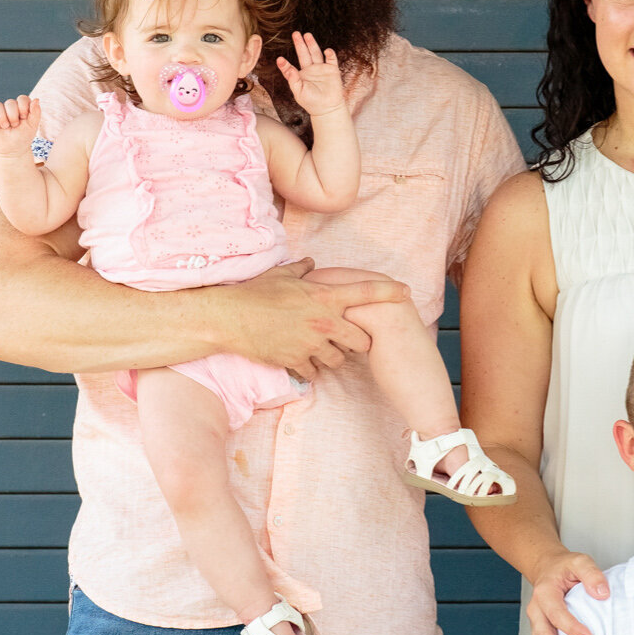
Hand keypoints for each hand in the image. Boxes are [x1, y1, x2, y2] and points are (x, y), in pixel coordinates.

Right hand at [0, 96, 46, 158]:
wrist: (13, 149)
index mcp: (21, 107)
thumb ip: (36, 112)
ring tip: (6, 127)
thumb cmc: (24, 136)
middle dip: (14, 115)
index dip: (23, 107)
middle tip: (15, 126)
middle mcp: (9, 108)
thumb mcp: (32, 125)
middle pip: (10, 102)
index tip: (24, 118)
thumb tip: (36, 99)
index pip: (22, 98)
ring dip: (3, 117)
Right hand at [223, 258, 410, 376]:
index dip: (390, 293)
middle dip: (358, 341)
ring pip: (339, 359)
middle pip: (362, 340)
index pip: (367, 292)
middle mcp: (324, 321)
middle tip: (347, 339)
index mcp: (324, 296)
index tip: (407, 293)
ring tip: (318, 349)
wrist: (226, 318)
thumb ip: (303, 270)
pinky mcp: (296, 360)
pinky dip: (309, 368)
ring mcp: (311, 343)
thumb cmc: (253, 293)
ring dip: (333, 356)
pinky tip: (299, 360)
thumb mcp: (281, 275)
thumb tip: (312, 262)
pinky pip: (314, 371)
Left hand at [278, 32, 346, 116]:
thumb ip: (293, 80)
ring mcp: (321, 69)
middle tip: (295, 34)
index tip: (280, 60)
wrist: (328, 108)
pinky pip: (331, 60)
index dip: (285, 64)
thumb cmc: (312, 102)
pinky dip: (330, 55)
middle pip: (304, 54)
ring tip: (307, 35)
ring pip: (316, 53)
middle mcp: (310, 70)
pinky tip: (327, 50)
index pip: (290, 67)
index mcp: (300, 75)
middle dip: (300, 44)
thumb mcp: (299, 92)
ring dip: (312, 44)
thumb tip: (288, 68)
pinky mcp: (332, 71)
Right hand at [529, 548, 611, 634]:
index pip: (558, 613)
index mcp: (545, 593)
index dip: (572, 628)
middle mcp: (536, 610)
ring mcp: (536, 622)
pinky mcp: (539, 630)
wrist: (548, 567)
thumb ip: (591, 575)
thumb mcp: (580, 562)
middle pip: (543, 634)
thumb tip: (603, 593)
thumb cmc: (565, 567)